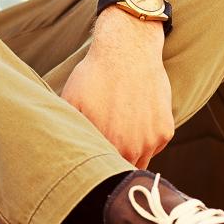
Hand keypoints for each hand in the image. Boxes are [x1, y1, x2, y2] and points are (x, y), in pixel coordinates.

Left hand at [61, 16, 173, 168]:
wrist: (128, 50)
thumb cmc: (95, 75)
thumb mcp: (71, 102)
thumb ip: (69, 132)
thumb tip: (59, 151)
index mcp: (107, 146)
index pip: (102, 173)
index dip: (95, 170)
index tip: (89, 163)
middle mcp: (133, 149)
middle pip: (121, 170)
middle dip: (112, 164)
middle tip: (102, 148)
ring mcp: (152, 140)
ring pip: (139, 160)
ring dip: (129, 153)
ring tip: (117, 130)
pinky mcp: (165, 130)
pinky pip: (153, 146)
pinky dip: (144, 139)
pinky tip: (132, 119)